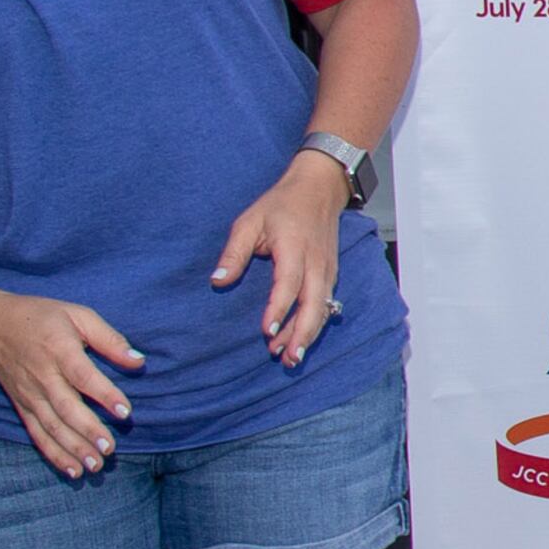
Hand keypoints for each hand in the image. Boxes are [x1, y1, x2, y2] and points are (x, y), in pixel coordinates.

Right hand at [0, 289, 141, 478]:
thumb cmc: (43, 317)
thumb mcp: (78, 315)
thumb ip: (109, 339)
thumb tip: (139, 360)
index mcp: (58, 349)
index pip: (82, 375)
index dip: (104, 394)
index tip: (125, 412)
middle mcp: (42, 375)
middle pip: (65, 407)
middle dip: (88, 430)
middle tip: (110, 448)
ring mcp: (29, 394)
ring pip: (52, 426)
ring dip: (74, 448)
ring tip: (96, 465)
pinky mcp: (22, 407)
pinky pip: (38, 434)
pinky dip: (54, 454)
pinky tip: (73, 471)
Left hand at [212, 153, 350, 368]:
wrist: (319, 190)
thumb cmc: (280, 205)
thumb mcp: (250, 221)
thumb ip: (234, 252)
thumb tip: (217, 280)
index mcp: (294, 248)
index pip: (288, 284)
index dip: (278, 309)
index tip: (267, 332)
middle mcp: (316, 263)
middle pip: (313, 304)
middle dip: (301, 333)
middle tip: (286, 358)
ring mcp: (327, 270)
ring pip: (322, 309)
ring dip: (308, 334)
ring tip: (292, 358)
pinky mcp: (331, 275)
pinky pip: (326, 304)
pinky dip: (316, 324)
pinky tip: (302, 340)